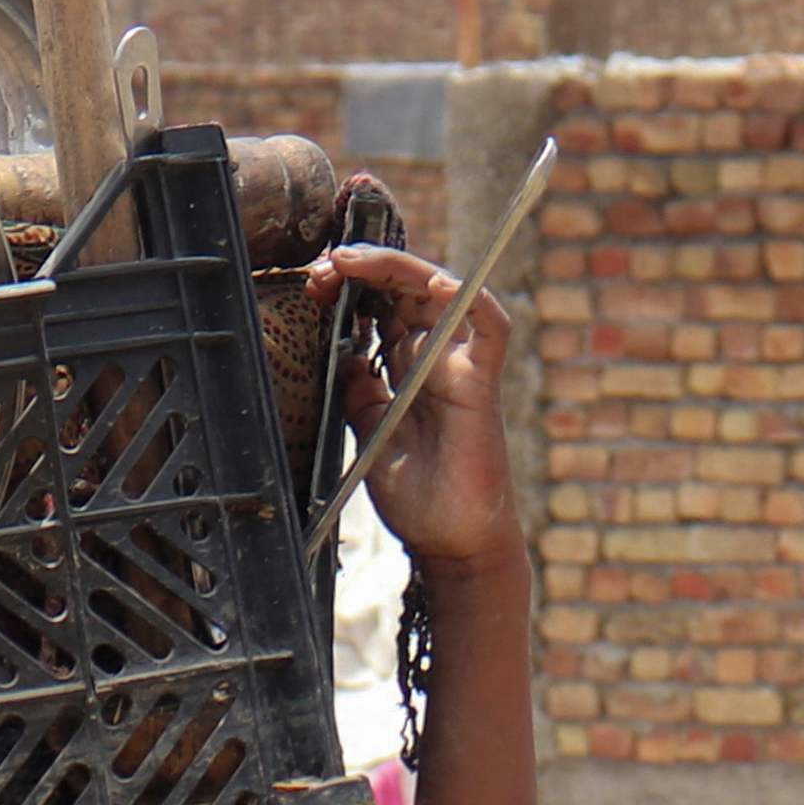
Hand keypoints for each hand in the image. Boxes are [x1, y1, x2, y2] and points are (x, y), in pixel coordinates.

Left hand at [319, 240, 521, 572]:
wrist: (449, 542)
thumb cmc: (416, 495)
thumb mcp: (368, 432)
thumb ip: (358, 393)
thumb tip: (342, 356)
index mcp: (406, 366)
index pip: (381, 302)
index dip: (349, 283)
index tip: (313, 283)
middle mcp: (435, 357)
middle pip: (404, 287)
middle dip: (362, 267)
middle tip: (324, 267)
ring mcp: (460, 366)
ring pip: (440, 291)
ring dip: (397, 267)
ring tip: (356, 262)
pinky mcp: (481, 385)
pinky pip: (490, 330)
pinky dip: (470, 300)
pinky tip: (437, 284)